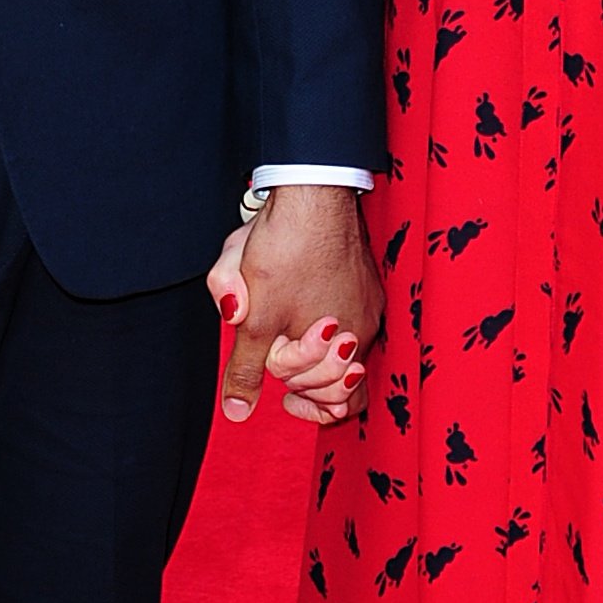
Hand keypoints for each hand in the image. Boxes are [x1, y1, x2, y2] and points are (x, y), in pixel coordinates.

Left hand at [205, 185, 380, 425]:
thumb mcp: (254, 318)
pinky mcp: (361, 276)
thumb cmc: (284, 250)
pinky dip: (319, 318)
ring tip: (281, 322)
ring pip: (341, 345)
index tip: (286, 399)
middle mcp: (363, 326)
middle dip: (306, 376)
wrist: (310, 190)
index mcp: (343, 343)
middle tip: (277, 355)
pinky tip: (294, 295)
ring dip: (310, 345)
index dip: (307, 404)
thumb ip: (246, 369)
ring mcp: (366, 300)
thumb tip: (237, 411)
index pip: (338, 403)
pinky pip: (344, 312)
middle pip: (342, 379)